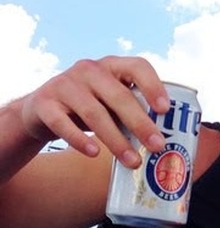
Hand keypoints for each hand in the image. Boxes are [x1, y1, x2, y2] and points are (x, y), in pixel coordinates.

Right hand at [19, 56, 168, 167]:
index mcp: (112, 66)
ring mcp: (64, 85)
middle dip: (141, 124)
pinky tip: (95, 153)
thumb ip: (134, 111)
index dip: (153, 86)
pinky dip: (80, 140)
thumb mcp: (112, 102)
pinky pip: (63, 124)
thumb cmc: (90, 107)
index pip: (137, 66)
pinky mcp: (45, 104)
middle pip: (119, 96)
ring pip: (94, 114)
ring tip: (133, 161)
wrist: (42, 111)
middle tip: (157, 146)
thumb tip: (169, 142)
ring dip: (116, 140)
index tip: (165, 109)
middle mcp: (88, 70)